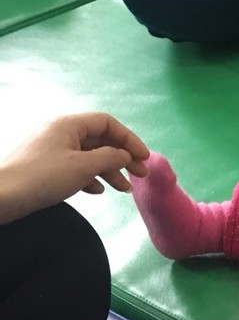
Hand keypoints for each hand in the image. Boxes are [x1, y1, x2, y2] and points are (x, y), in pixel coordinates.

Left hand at [0, 112, 149, 222]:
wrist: (6, 195)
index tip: (144, 158)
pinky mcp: (49, 167)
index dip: (129, 139)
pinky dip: (92, 178)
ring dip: (111, 171)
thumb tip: (125, 155)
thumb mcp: (83, 166)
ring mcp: (55, 150)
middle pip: (101, 140)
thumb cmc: (45, 176)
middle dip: (123, 157)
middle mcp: (63, 133)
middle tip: (141, 175)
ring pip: (91, 156)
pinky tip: (98, 191)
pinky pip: (78, 167)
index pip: (108, 123)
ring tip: (125, 190)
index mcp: (70, 125)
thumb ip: (109, 158)